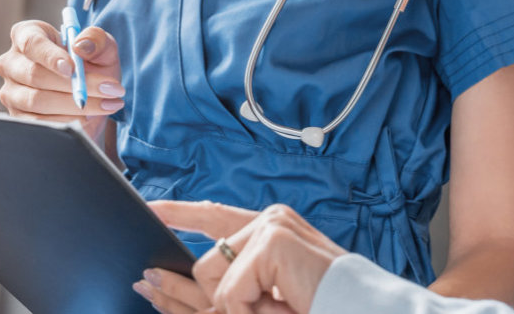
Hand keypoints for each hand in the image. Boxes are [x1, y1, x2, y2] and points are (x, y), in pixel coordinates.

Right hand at [0, 20, 123, 136]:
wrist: (91, 97)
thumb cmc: (91, 65)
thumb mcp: (101, 48)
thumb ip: (97, 39)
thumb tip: (81, 45)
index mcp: (27, 35)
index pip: (32, 43)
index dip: (51, 56)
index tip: (73, 68)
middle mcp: (12, 63)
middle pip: (34, 74)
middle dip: (73, 85)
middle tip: (108, 89)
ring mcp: (11, 91)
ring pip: (37, 100)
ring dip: (74, 105)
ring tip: (106, 104)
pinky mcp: (18, 116)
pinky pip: (38, 122)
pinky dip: (66, 121)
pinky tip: (87, 117)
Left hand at [148, 200, 347, 313]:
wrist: (363, 313)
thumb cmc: (320, 307)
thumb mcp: (264, 297)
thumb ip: (229, 286)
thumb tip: (164, 284)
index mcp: (270, 230)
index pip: (215, 217)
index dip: (179, 214)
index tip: (150, 211)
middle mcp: (270, 220)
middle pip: (203, 265)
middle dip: (204, 301)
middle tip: (245, 301)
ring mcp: (271, 226)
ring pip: (212, 280)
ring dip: (241, 310)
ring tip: (283, 307)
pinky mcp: (272, 241)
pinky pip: (230, 294)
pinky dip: (250, 312)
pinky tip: (284, 307)